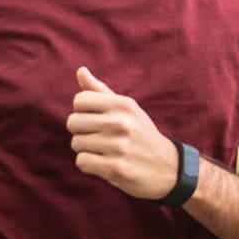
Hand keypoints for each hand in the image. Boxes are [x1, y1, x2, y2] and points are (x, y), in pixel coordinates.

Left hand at [65, 67, 177, 199]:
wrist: (166, 167)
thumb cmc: (140, 134)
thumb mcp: (127, 109)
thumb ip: (101, 91)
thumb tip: (80, 70)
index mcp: (123, 104)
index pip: (79, 100)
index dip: (82, 111)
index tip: (95, 119)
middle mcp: (121, 122)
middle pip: (73, 122)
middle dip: (81, 131)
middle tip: (98, 137)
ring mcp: (119, 146)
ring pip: (76, 143)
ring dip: (86, 149)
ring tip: (105, 150)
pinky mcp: (115, 168)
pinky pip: (82, 162)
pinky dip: (89, 165)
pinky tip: (104, 163)